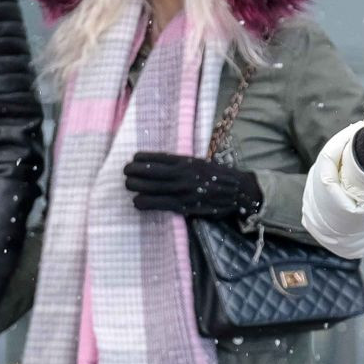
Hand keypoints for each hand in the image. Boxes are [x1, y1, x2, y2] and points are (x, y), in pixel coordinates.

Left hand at [123, 152, 262, 217]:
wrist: (237, 191)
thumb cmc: (218, 176)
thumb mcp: (202, 163)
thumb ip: (184, 164)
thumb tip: (164, 164)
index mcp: (187, 162)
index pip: (160, 158)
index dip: (144, 158)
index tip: (133, 158)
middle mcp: (183, 174)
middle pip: (152, 172)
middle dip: (135, 171)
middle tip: (125, 172)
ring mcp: (183, 190)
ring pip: (152, 187)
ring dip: (136, 186)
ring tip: (127, 185)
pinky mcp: (185, 205)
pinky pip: (161, 204)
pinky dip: (146, 202)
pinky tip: (137, 202)